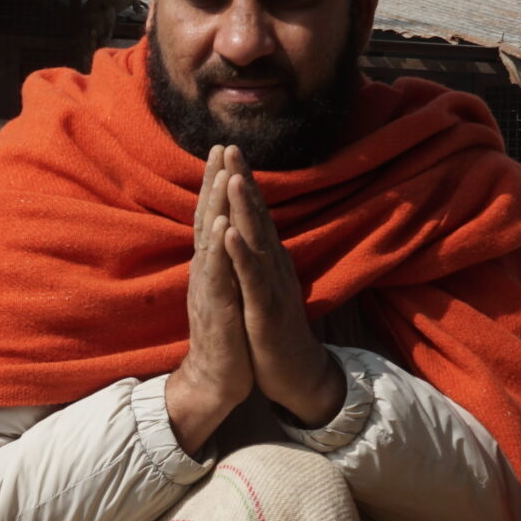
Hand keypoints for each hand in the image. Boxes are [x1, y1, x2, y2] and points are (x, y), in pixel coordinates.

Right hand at [166, 152, 254, 455]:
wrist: (213, 383)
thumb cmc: (224, 341)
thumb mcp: (226, 296)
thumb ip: (223, 267)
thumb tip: (225, 241)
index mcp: (211, 269)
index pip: (213, 219)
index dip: (217, 185)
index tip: (222, 152)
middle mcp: (205, 274)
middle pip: (208, 220)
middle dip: (214, 182)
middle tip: (219, 146)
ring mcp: (208, 290)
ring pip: (211, 242)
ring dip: (216, 207)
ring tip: (223, 175)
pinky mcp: (216, 311)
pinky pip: (218, 275)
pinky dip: (220, 249)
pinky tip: (223, 227)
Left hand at [212, 146, 345, 428]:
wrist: (295, 374)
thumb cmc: (272, 330)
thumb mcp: (261, 286)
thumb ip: (256, 257)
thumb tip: (247, 229)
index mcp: (266, 260)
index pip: (251, 214)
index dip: (240, 183)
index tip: (226, 149)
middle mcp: (272, 266)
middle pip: (256, 217)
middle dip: (242, 181)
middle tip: (231, 146)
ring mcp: (271, 287)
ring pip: (257, 241)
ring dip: (245, 208)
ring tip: (233, 176)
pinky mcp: (266, 311)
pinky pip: (252, 280)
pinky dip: (241, 255)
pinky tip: (230, 234)